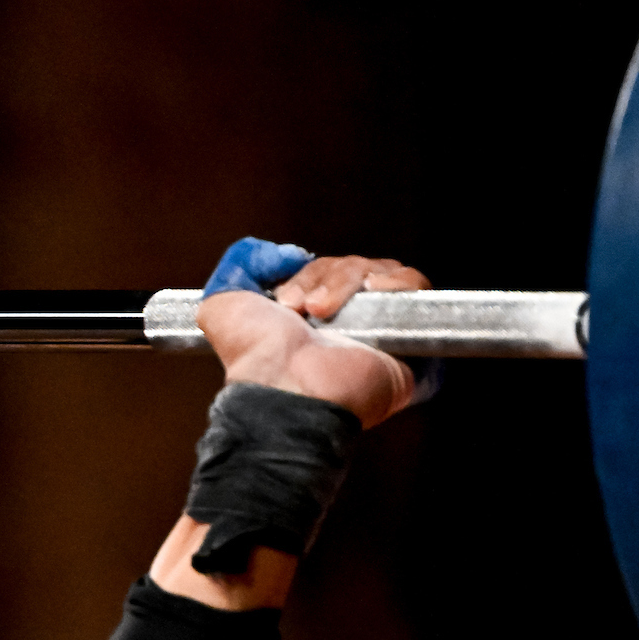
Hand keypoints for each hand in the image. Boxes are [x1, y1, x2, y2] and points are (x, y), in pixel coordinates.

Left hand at [196, 254, 428, 427]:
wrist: (286, 386)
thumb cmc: (254, 356)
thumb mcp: (222, 304)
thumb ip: (242, 265)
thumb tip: (285, 253)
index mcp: (311, 320)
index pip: (327, 272)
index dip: (310, 274)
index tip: (285, 300)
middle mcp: (348, 327)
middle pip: (354, 268)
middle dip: (325, 277)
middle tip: (304, 309)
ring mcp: (381, 332)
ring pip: (381, 272)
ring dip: (348, 280)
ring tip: (324, 311)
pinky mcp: (411, 339)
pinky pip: (416, 288)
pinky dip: (396, 281)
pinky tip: (373, 291)